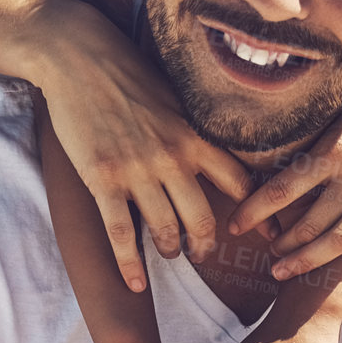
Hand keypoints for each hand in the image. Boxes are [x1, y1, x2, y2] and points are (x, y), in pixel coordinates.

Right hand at [29, 0, 251, 292]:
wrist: (80, 58)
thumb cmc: (128, 73)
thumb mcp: (173, 97)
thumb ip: (191, 129)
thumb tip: (208, 152)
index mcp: (194, 135)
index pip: (237, 183)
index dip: (253, 212)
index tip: (261, 232)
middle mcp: (173, 157)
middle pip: (203, 219)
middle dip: (205, 245)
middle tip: (203, 255)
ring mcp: (137, 171)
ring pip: (165, 231)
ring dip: (169, 249)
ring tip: (168, 253)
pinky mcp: (103, 179)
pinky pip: (121, 234)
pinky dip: (130, 265)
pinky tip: (136, 284)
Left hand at [229, 25, 341, 300]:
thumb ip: (321, 129)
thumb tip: (284, 142)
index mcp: (336, 147)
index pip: (282, 189)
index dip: (255, 211)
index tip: (235, 226)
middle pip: (310, 223)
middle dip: (283, 245)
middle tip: (265, 261)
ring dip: (314, 261)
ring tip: (290, 273)